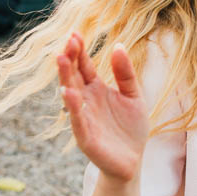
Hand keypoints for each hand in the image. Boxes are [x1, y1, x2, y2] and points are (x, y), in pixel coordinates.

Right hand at [56, 33, 148, 181]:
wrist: (132, 162)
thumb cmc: (131, 128)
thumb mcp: (134, 96)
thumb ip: (125, 73)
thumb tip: (118, 45)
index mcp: (96, 89)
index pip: (84, 66)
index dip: (80, 50)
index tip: (75, 33)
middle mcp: (86, 100)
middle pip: (74, 76)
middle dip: (70, 58)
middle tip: (68, 40)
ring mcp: (83, 118)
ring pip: (71, 95)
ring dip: (66, 77)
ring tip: (62, 59)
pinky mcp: (85, 137)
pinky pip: (78, 120)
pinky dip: (74, 107)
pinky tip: (69, 92)